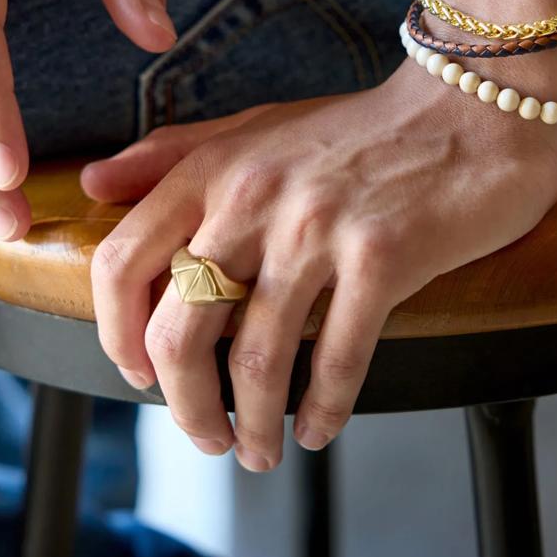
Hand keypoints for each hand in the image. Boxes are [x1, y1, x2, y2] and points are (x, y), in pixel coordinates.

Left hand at [84, 57, 556, 470]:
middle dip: (183, 403)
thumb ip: (169, 154)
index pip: (124, 262)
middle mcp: (253, 199)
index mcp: (212, 170)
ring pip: (257, 357)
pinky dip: (323, 409)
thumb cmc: (354, 128)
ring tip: (258, 448)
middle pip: (181, 329)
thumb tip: (93, 185)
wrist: (463, 107)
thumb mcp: (251, 127)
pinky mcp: (381, 258)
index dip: (115, 333)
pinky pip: (338, 358)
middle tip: (203, 433)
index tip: (137, 373)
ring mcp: (317, 229)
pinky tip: (319, 428)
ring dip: (252, 422)